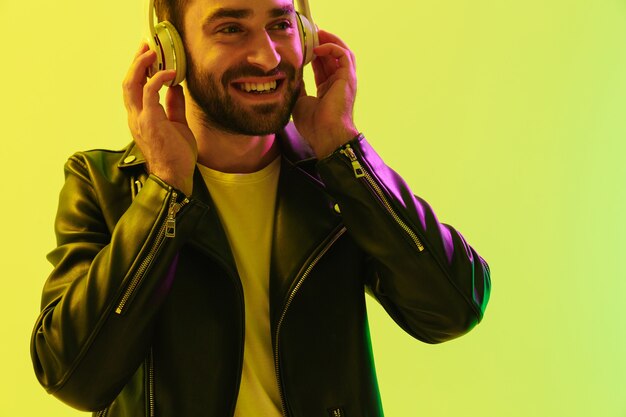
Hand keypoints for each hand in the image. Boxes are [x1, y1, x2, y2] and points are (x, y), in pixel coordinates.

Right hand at [122, 42, 196, 194]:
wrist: (175, 176)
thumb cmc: (176, 156)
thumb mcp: (177, 124)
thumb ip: (174, 106)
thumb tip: (176, 87)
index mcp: (140, 118)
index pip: (134, 88)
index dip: (139, 70)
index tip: (149, 55)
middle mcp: (135, 117)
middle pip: (128, 82)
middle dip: (136, 61)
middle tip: (146, 45)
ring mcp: (140, 119)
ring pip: (132, 84)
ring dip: (141, 65)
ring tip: (152, 51)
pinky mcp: (150, 122)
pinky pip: (149, 93)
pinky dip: (158, 80)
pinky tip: (170, 73)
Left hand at [292, 30, 358, 157]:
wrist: (325, 135)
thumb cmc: (313, 124)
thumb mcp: (300, 101)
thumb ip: (299, 86)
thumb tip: (292, 73)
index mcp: (328, 90)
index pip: (322, 66)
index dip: (313, 55)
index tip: (302, 46)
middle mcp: (339, 83)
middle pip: (332, 57)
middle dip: (321, 43)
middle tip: (310, 33)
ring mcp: (345, 80)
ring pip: (341, 52)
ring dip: (329, 40)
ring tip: (317, 33)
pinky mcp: (348, 78)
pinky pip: (343, 55)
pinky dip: (331, 47)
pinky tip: (317, 48)